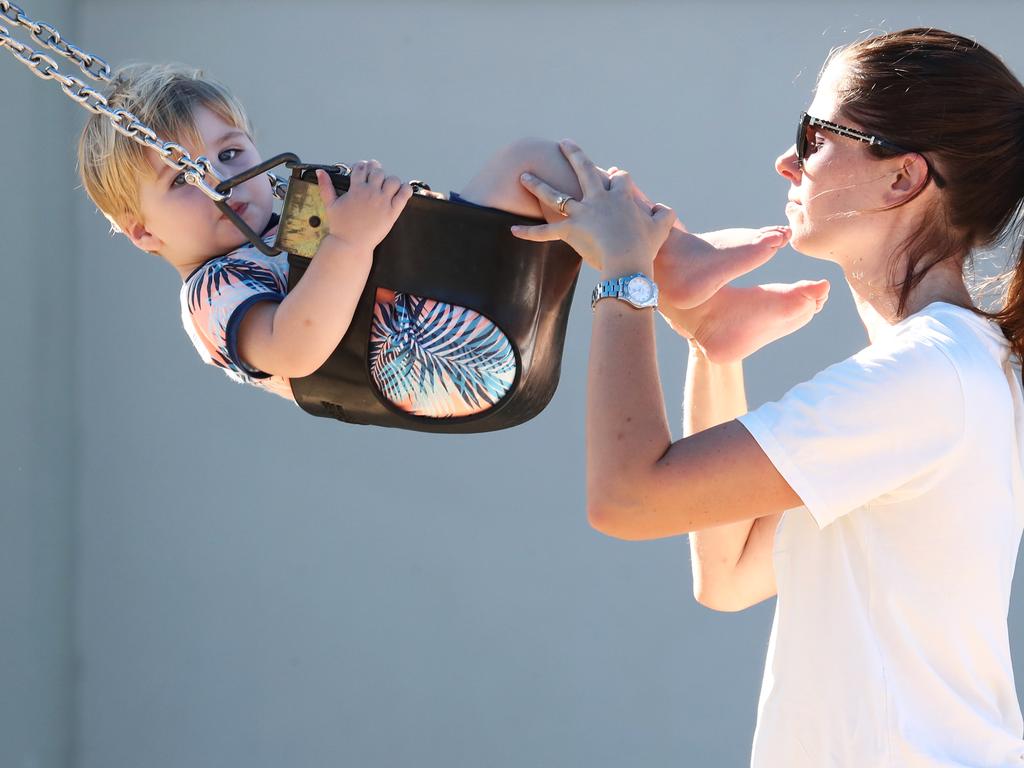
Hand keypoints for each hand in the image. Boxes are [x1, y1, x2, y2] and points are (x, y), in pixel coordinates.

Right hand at [315, 160, 413, 251]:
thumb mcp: (330, 205)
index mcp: (356, 189)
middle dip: (377, 171)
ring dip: (391, 180)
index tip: (364, 170)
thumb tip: (320, 172)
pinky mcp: (392, 212)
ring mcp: (382, 202)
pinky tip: (402, 191)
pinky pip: (404, 194)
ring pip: (393, 180)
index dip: (364, 166)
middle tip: (377, 177)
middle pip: (378, 171)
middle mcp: (370, 193)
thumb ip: (325, 186)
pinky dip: (406, 189)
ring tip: (389, 186)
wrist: (350, 245)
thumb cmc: (340, 227)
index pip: (362, 167)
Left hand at [511, 140, 676, 272]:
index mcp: (620, 196)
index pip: (619, 178)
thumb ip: (665, 214)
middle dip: (573, 154)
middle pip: (583, 170)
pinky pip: (545, 232)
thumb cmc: (646, 246)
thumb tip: (664, 209)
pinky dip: (529, 232)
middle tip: (564, 143)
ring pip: (555, 195)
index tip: (616, 177)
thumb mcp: (662, 227)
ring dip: (538, 184)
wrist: (628, 261)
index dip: (619, 178)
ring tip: (524, 175)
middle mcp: (598, 199)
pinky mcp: (570, 231)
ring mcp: (582, 213)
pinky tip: (512, 229)